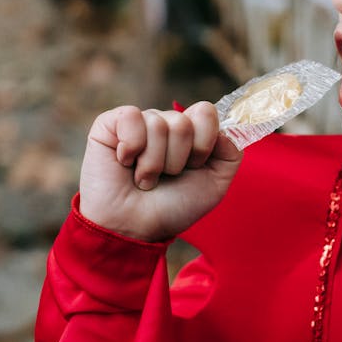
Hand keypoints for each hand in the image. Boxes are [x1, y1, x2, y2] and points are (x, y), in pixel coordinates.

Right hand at [79, 102, 242, 241]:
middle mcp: (165, 123)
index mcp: (190, 133)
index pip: (206, 112)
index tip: (193, 168)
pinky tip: (125, 162)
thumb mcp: (214, 186)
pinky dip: (131, 147)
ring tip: (144, 179)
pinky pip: (131, 117)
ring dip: (153, 163)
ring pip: (158, 125)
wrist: (136, 228)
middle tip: (165, 177)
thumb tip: (224, 128)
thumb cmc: (172, 208)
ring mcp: (139, 122)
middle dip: (177, 160)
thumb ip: (231, 154)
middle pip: (183, 122)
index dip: (203, 144)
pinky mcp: (110, 123)